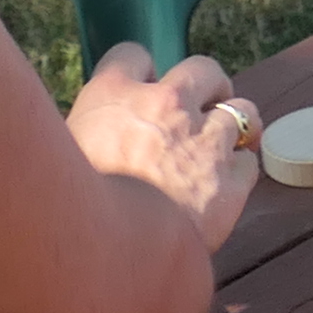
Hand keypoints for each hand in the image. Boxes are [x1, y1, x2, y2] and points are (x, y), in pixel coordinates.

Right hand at [70, 40, 261, 247]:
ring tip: (223, 146)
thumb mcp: (63, 158)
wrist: (108, 257)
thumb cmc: (73, 212)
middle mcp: (164, 105)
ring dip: (236, 126)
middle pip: (203, 69)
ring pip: (242, 111)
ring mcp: (203, 139)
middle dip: (208, 86)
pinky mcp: (231, 177)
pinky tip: (223, 186)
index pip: (132, 55)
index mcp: (113, 95)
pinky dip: (240, 173)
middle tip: (203, 108)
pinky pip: (249, 162)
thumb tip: (103, 134)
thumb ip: (93, 133)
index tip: (145, 85)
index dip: (140, 71)